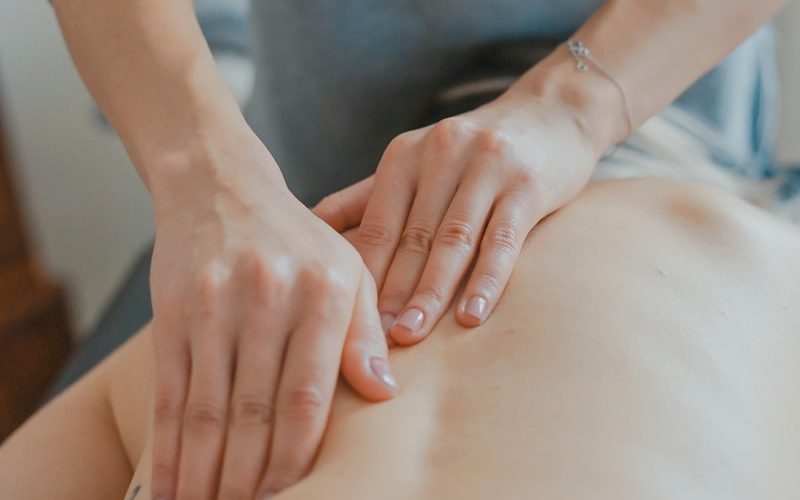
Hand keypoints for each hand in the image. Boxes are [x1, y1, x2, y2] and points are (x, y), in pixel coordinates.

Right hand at [147, 139, 396, 499]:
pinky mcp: (172, 313)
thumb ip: (365, 334)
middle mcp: (267, 299)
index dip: (297, 458)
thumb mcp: (348, 271)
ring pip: (207, 411)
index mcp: (323, 293)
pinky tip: (169, 484)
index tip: (294, 497)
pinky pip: (169, 393)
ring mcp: (214, 306)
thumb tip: (382, 395)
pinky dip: (167, 446)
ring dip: (204, 474)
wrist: (220, 187)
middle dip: (248, 479)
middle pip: (254, 412)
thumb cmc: (298, 240)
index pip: (307, 397)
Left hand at [313, 87, 601, 343]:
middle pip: (412, 237)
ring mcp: (487, 167)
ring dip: (431, 292)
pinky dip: (487, 280)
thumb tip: (309, 227)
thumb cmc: (474, 151)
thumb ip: (367, 196)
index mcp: (405, 155)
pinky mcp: (528, 184)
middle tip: (373, 341)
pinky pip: (503, 239)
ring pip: (453, 240)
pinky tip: (472, 316)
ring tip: (411, 335)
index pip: (377, 224)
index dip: (362, 275)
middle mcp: (441, 154)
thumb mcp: (417, 161)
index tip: (346, 321)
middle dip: (391, 292)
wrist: (552, 112)